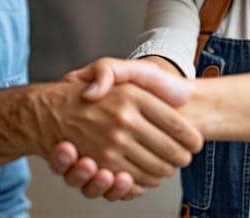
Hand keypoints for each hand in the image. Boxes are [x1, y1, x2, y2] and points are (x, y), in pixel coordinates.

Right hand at [53, 57, 196, 198]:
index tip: (196, 143)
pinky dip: (144, 182)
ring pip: (157, 170)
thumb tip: (108, 90)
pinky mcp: (102, 166)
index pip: (178, 125)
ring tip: (167, 166)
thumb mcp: (109, 67)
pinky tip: (146, 175)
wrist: (53, 112)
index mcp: (132, 96)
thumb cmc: (93, 91)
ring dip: (165, 172)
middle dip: (182, 158)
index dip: (192, 139)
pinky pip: (134, 182)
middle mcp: (123, 121)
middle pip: (172, 153)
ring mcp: (112, 145)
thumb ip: (117, 70)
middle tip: (184, 157)